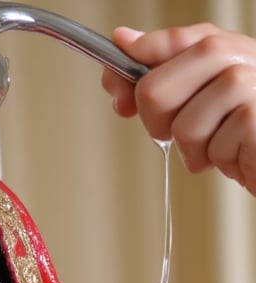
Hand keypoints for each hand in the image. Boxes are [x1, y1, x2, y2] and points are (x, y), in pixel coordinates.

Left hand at [102, 25, 255, 194]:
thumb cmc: (240, 133)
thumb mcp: (197, 99)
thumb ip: (160, 73)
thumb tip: (123, 40)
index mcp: (224, 45)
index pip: (169, 42)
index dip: (133, 67)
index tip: (122, 93)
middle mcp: (239, 56)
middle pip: (155, 91)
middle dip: (158, 124)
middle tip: (183, 132)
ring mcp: (250, 83)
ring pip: (182, 128)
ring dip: (194, 151)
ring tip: (219, 144)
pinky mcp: (254, 117)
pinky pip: (209, 150)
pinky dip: (218, 161)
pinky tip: (238, 152)